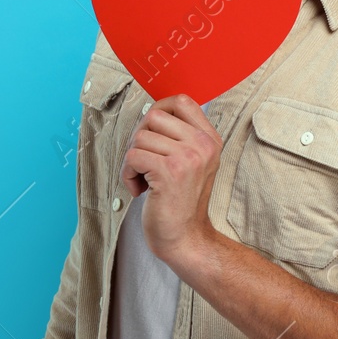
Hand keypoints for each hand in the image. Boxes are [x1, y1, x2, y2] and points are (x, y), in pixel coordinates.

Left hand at [120, 94, 222, 261]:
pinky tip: (139, 189)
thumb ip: (181, 137)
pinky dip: (128, 174)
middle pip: (154, 116)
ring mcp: (188, 157)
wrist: (185, 237)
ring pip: (140, 137)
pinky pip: (133, 156)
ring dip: (132, 160)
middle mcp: (203, 145)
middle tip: (144, 162)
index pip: (182, 101)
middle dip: (140, 138)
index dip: (159, 109)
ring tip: (142, 179)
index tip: (151, 131)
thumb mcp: (193, 162)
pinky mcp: (169, 171)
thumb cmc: (181, 201)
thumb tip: (152, 113)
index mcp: (210, 139)